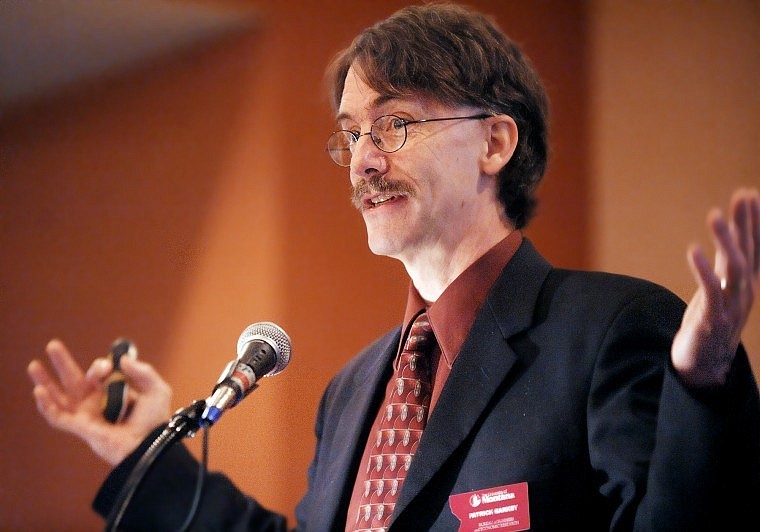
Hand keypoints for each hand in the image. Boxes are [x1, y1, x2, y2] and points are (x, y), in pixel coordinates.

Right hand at [28, 339, 172, 464]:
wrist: (148, 444)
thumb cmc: (154, 421)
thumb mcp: (157, 390)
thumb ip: (143, 372)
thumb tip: (122, 360)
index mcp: (113, 392)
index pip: (99, 373)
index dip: (100, 366)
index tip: (107, 366)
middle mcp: (97, 402)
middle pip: (74, 379)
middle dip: (62, 362)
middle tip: (53, 345)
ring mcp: (86, 414)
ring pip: (59, 396)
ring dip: (45, 381)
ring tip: (33, 365)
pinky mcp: (80, 427)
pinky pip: (57, 416)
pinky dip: (46, 405)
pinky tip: (38, 390)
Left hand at [672, 188, 758, 387]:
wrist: (705, 364)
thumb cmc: (711, 320)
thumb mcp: (720, 286)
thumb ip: (724, 261)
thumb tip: (728, 231)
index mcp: (745, 282)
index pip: (753, 246)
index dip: (752, 221)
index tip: (749, 194)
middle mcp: (743, 291)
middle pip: (746, 251)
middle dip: (745, 223)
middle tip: (741, 196)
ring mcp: (731, 305)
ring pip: (732, 267)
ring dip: (725, 240)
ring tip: (714, 215)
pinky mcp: (713, 318)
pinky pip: (711, 291)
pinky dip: (703, 269)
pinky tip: (693, 250)